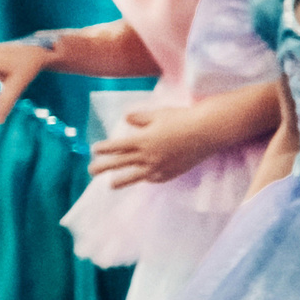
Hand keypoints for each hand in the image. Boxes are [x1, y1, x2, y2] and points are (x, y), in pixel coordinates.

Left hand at [91, 104, 224, 186]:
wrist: (207, 132)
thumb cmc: (182, 119)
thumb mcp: (158, 114)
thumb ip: (140, 118)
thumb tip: (127, 120)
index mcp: (142, 140)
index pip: (116, 146)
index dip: (103, 149)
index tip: (95, 150)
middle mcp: (147, 156)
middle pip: (119, 163)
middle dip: (103, 167)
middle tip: (92, 171)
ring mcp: (159, 167)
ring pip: (134, 176)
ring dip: (120, 181)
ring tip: (111, 185)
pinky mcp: (171, 172)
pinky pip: (154, 178)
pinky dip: (147, 178)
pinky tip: (144, 178)